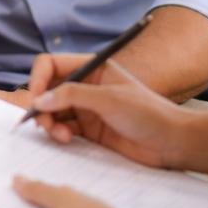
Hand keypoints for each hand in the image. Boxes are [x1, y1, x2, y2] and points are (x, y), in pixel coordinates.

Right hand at [27, 57, 196, 170]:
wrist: (173, 143)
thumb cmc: (147, 113)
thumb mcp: (108, 99)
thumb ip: (72, 96)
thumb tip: (38, 100)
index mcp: (92, 67)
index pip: (51, 64)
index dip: (38, 79)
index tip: (35, 99)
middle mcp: (86, 85)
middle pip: (48, 89)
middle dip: (42, 105)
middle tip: (44, 124)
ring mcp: (86, 108)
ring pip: (52, 110)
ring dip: (50, 122)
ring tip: (60, 136)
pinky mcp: (89, 130)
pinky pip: (62, 128)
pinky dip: (58, 134)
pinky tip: (67, 140)